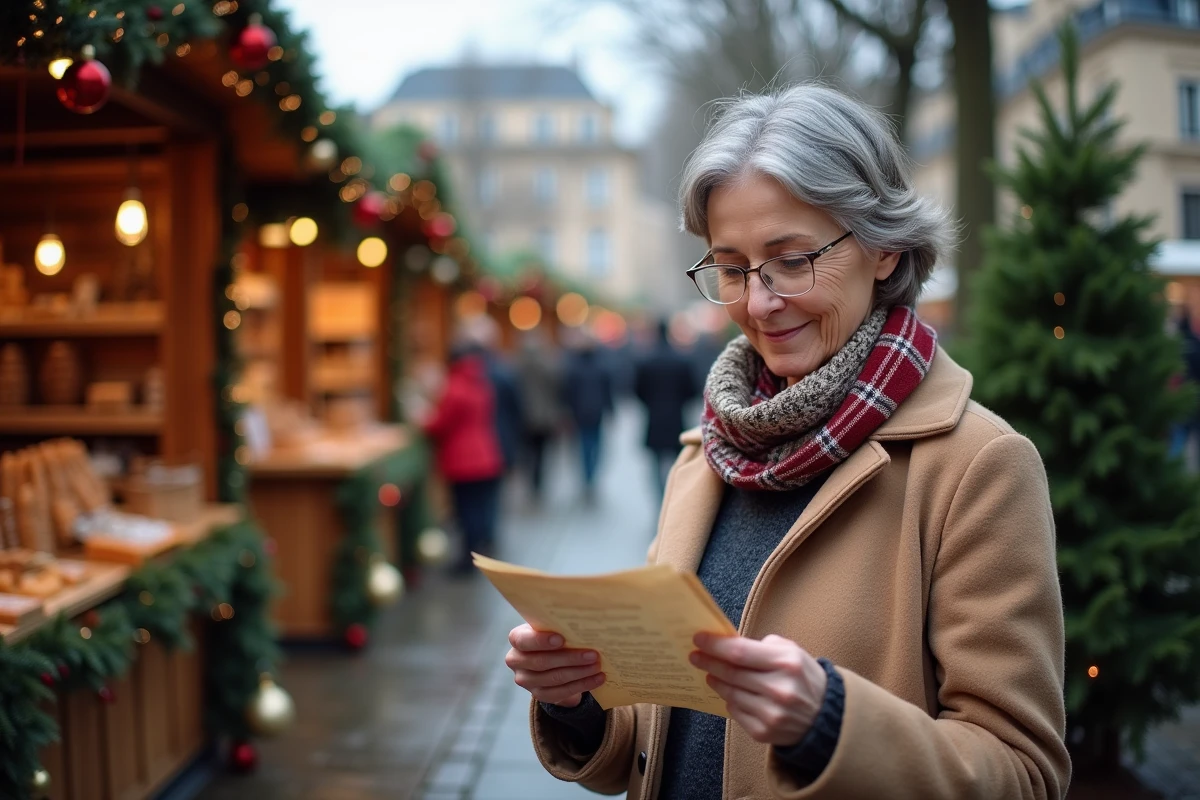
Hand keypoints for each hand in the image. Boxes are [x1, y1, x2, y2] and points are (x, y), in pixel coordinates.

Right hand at [506, 624, 605, 706]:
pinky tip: (597, 679)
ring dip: (579, 673)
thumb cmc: (553, 634)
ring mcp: (526, 680)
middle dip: (570, 659)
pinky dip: (582, 685)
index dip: (540, 641)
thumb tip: (585, 621)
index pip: (523, 640)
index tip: (561, 639)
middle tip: (593, 655)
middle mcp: (516, 661)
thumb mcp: (551, 626)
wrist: (551, 658)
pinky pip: (561, 693)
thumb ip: (560, 624)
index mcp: (517, 638)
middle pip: (542, 662)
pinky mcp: (539, 694)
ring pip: (554, 679)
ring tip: (597, 666)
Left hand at [690, 632, 826, 746]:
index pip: (740, 652)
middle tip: (695, 656)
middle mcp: (779, 690)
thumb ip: (762, 646)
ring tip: (711, 674)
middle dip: (709, 663)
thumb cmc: (804, 677)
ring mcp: (771, 714)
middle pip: (731, 674)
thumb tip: (729, 645)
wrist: (826, 716)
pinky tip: (731, 693)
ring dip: (716, 682)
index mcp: (787, 663)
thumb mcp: (792, 652)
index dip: (715, 646)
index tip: (698, 639)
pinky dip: (731, 701)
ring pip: (730, 694)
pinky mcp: (764, 732)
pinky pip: (736, 712)